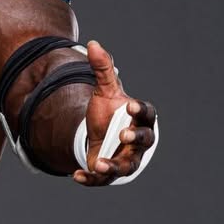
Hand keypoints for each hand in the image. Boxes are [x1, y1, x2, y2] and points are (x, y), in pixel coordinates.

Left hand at [73, 38, 157, 185]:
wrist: (99, 136)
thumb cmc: (109, 112)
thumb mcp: (105, 91)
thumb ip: (102, 70)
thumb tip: (93, 44)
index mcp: (140, 118)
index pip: (146, 113)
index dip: (139, 109)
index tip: (130, 105)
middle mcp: (139, 141)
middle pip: (144, 140)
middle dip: (135, 137)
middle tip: (123, 133)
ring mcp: (127, 159)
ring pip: (126, 166)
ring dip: (114, 166)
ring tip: (100, 163)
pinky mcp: (111, 173)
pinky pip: (103, 179)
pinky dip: (90, 178)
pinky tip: (77, 175)